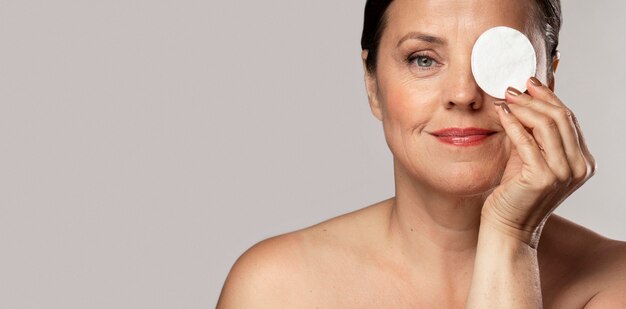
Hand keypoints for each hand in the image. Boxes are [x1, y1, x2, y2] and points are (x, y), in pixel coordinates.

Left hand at [481, 77, 595, 247]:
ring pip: (547, 125)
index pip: (569, 119)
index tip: (529, 82)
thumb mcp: (530, 157)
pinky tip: (501, 113)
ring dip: (524, 107)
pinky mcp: (543, 178)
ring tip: (505, 97)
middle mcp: (579, 167)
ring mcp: (564, 173)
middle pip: (561, 118)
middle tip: (513, 87)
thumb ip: (535, 133)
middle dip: (536, 98)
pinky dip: (513, 123)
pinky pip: (527, 141)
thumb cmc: (515, 192)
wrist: (507, 226)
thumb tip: (526, 97)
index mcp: (583, 162)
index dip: (549, 97)